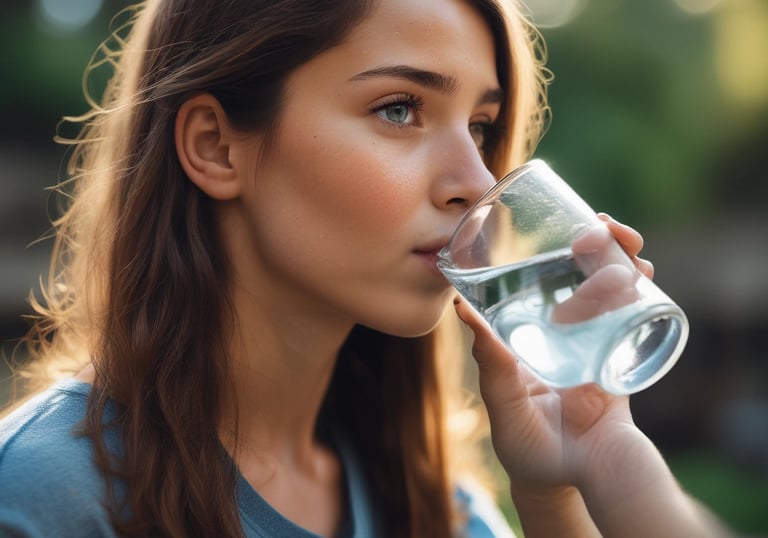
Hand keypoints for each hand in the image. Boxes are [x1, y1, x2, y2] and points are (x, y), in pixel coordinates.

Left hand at [452, 215, 652, 489]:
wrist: (573, 477)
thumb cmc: (527, 446)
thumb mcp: (505, 404)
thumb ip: (490, 365)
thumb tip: (462, 310)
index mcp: (528, 331)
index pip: (538, 278)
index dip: (550, 247)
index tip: (558, 223)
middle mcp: (561, 327)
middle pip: (582, 272)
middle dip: (596, 240)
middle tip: (599, 224)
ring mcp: (593, 337)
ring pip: (612, 285)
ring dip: (620, 256)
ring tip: (622, 240)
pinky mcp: (620, 353)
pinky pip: (634, 315)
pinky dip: (642, 288)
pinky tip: (645, 270)